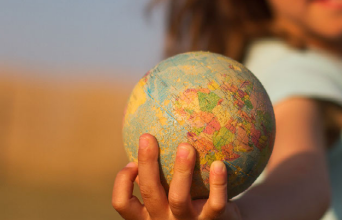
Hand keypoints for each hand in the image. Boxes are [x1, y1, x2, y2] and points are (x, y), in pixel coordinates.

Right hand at [112, 133, 242, 219]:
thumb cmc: (194, 201)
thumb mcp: (173, 192)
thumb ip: (162, 174)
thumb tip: (150, 131)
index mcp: (150, 214)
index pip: (123, 204)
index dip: (122, 183)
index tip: (131, 162)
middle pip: (150, 192)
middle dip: (148, 163)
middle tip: (148, 137)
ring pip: (178, 198)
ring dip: (181, 171)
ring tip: (185, 147)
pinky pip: (215, 203)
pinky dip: (218, 184)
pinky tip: (219, 164)